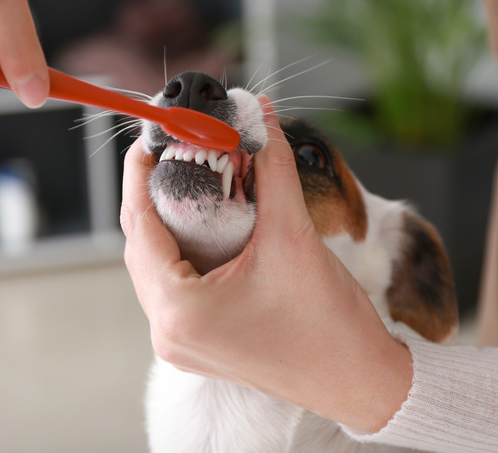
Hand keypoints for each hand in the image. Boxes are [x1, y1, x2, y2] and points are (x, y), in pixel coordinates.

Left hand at [120, 99, 412, 432]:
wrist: (358, 379)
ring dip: (171, 223)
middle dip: (158, 194)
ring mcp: (181, 343)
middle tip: (179, 153)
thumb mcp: (294, 235)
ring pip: (157, 265)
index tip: (154, 136)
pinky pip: (175, 287)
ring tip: (194, 184)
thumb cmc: (329, 326)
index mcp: (179, 310)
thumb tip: (259, 118)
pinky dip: (186, 252)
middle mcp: (169, 333)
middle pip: (143, 244)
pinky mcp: (199, 344)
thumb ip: (271, 167)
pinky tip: (209, 227)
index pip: (139, 223)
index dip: (142, 172)